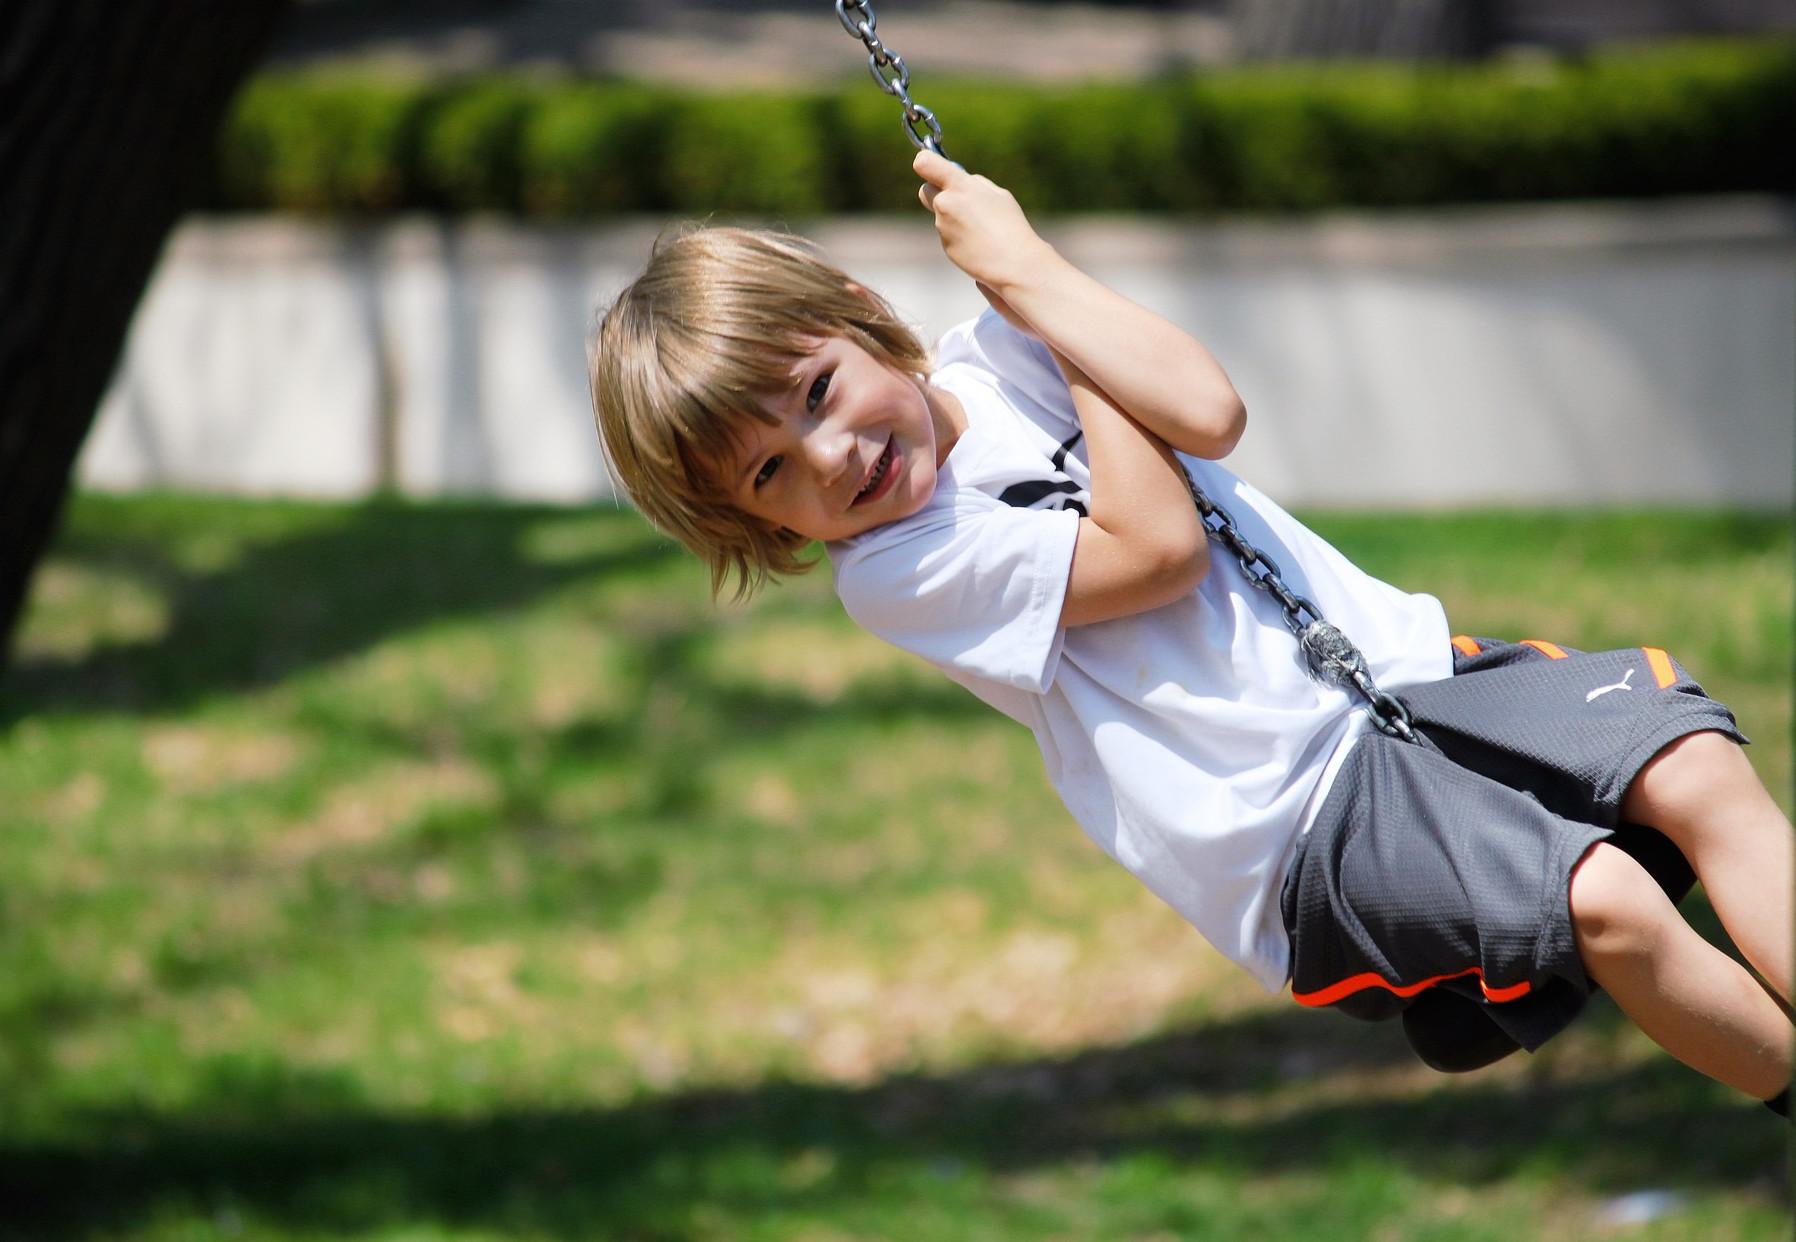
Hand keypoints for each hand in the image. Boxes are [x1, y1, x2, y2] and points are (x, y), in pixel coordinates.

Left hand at [914, 149, 1053, 294]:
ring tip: (981, 228)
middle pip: (925, 190)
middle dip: (937, 191)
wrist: (1013, 262)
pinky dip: (960, 236)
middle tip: (958, 198)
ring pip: (941, 215)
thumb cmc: (1010, 225)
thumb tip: (961, 181)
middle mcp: (945, 204)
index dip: (925, 162)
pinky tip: (979, 242)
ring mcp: (943, 227)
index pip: (924, 163)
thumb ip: (974, 185)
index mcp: (959, 186)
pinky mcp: (946, 246)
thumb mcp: (997, 194)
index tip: (930, 166)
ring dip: (955, 218)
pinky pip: (949, 235)